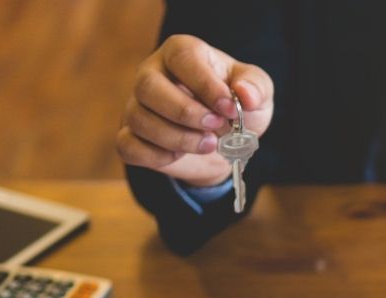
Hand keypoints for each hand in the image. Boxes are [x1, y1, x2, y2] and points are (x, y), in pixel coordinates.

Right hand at [117, 34, 273, 186]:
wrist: (224, 142)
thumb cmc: (235, 107)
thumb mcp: (257, 94)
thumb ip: (256, 88)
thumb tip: (245, 93)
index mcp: (182, 53)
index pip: (182, 57)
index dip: (205, 84)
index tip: (229, 108)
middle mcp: (152, 73)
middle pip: (148, 86)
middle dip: (185, 112)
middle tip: (216, 127)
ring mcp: (137, 104)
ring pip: (139, 119)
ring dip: (177, 138)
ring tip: (209, 145)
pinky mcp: (132, 135)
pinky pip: (128, 146)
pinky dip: (156, 156)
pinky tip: (179, 156)